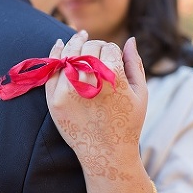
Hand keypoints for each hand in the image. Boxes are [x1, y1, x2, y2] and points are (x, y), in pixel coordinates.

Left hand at [45, 30, 148, 172]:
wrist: (106, 153)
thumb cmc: (128, 123)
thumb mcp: (140, 94)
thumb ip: (135, 64)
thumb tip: (130, 39)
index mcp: (113, 77)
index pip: (109, 47)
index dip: (112, 49)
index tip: (112, 55)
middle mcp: (89, 81)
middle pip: (89, 48)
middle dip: (94, 46)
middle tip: (98, 52)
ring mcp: (68, 91)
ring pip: (68, 54)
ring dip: (75, 44)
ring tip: (79, 39)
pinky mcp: (54, 100)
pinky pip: (52, 70)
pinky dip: (55, 54)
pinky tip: (60, 45)